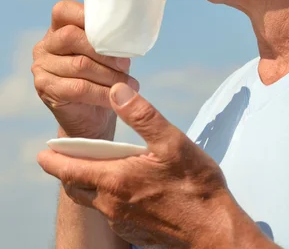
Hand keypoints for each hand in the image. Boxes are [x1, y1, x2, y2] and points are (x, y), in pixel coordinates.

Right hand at [32, 0, 139, 139]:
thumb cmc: (103, 77)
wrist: (92, 118)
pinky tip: (115, 97)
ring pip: (79, 64)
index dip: (87, 15)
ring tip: (129, 84)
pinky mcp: (44, 88)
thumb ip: (111, 42)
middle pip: (71, 36)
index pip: (64, 10)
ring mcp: (41, 66)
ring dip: (109, 75)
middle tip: (126, 64)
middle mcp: (45, 44)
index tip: (114, 30)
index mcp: (58, 28)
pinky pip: (77, 87)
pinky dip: (101, 93)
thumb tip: (126, 37)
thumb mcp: (109, 55)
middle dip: (103, 51)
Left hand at [37, 84, 242, 248]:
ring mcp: (122, 221)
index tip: (41, 154)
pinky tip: (124, 187)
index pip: (71, 170)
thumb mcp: (171, 141)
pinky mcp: (135, 232)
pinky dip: (106, 196)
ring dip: (88, 183)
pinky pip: (110, 213)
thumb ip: (141, 114)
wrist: (213, 230)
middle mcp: (112, 205)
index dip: (54, 161)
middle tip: (64, 159)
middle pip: (77, 188)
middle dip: (67, 173)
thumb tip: (117, 90)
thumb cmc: (195, 184)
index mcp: (116, 180)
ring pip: (93, 201)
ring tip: (95, 167)